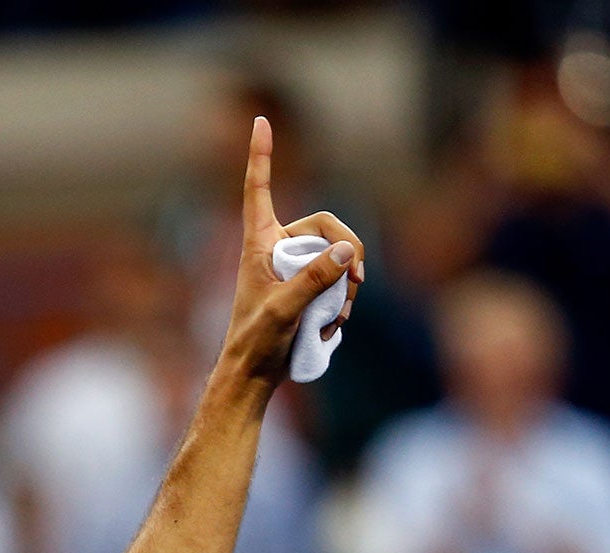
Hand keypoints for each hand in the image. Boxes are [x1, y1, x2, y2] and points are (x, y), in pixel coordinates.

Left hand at [218, 117, 367, 384]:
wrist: (254, 375)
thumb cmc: (255, 343)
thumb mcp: (283, 310)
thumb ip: (313, 280)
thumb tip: (346, 252)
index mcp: (257, 244)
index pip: (258, 190)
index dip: (260, 156)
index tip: (259, 120)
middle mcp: (276, 249)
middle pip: (326, 226)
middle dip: (347, 252)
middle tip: (356, 284)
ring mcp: (293, 268)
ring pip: (338, 255)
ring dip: (347, 284)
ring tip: (336, 317)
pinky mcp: (308, 287)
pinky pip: (339, 279)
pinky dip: (343, 300)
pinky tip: (333, 326)